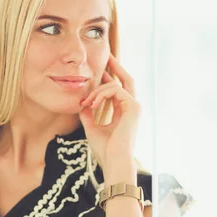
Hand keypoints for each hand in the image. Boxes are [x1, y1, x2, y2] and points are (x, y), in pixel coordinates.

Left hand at [79, 54, 140, 170]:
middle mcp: (132, 107)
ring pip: (115, 85)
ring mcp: (135, 106)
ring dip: (97, 91)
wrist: (114, 161)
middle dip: (115, 66)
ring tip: (86, 102)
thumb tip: (81, 103)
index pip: (118, 89)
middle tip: (106, 55)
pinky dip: (101, 94)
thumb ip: (88, 114)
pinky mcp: (134, 107)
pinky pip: (115, 90)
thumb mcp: (92, 127)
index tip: (99, 70)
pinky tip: (92, 104)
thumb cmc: (105, 150)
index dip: (108, 78)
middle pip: (126, 79)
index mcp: (125, 112)